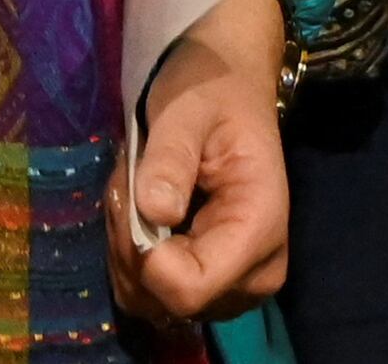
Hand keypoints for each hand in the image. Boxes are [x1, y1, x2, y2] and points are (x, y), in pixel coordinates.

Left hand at [111, 0, 291, 323]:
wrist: (229, 87)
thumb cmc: (210, 90)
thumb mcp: (185, 108)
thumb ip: (170, 158)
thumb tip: (155, 213)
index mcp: (261, 226)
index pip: (192, 289)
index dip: (145, 258)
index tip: (136, 196)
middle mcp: (256, 273)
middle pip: (167, 300)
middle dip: (131, 245)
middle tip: (133, 179)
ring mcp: (234, 286)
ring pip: (150, 300)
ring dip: (125, 246)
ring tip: (139, 187)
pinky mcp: (211, 287)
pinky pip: (148, 294)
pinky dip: (129, 255)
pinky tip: (142, 209)